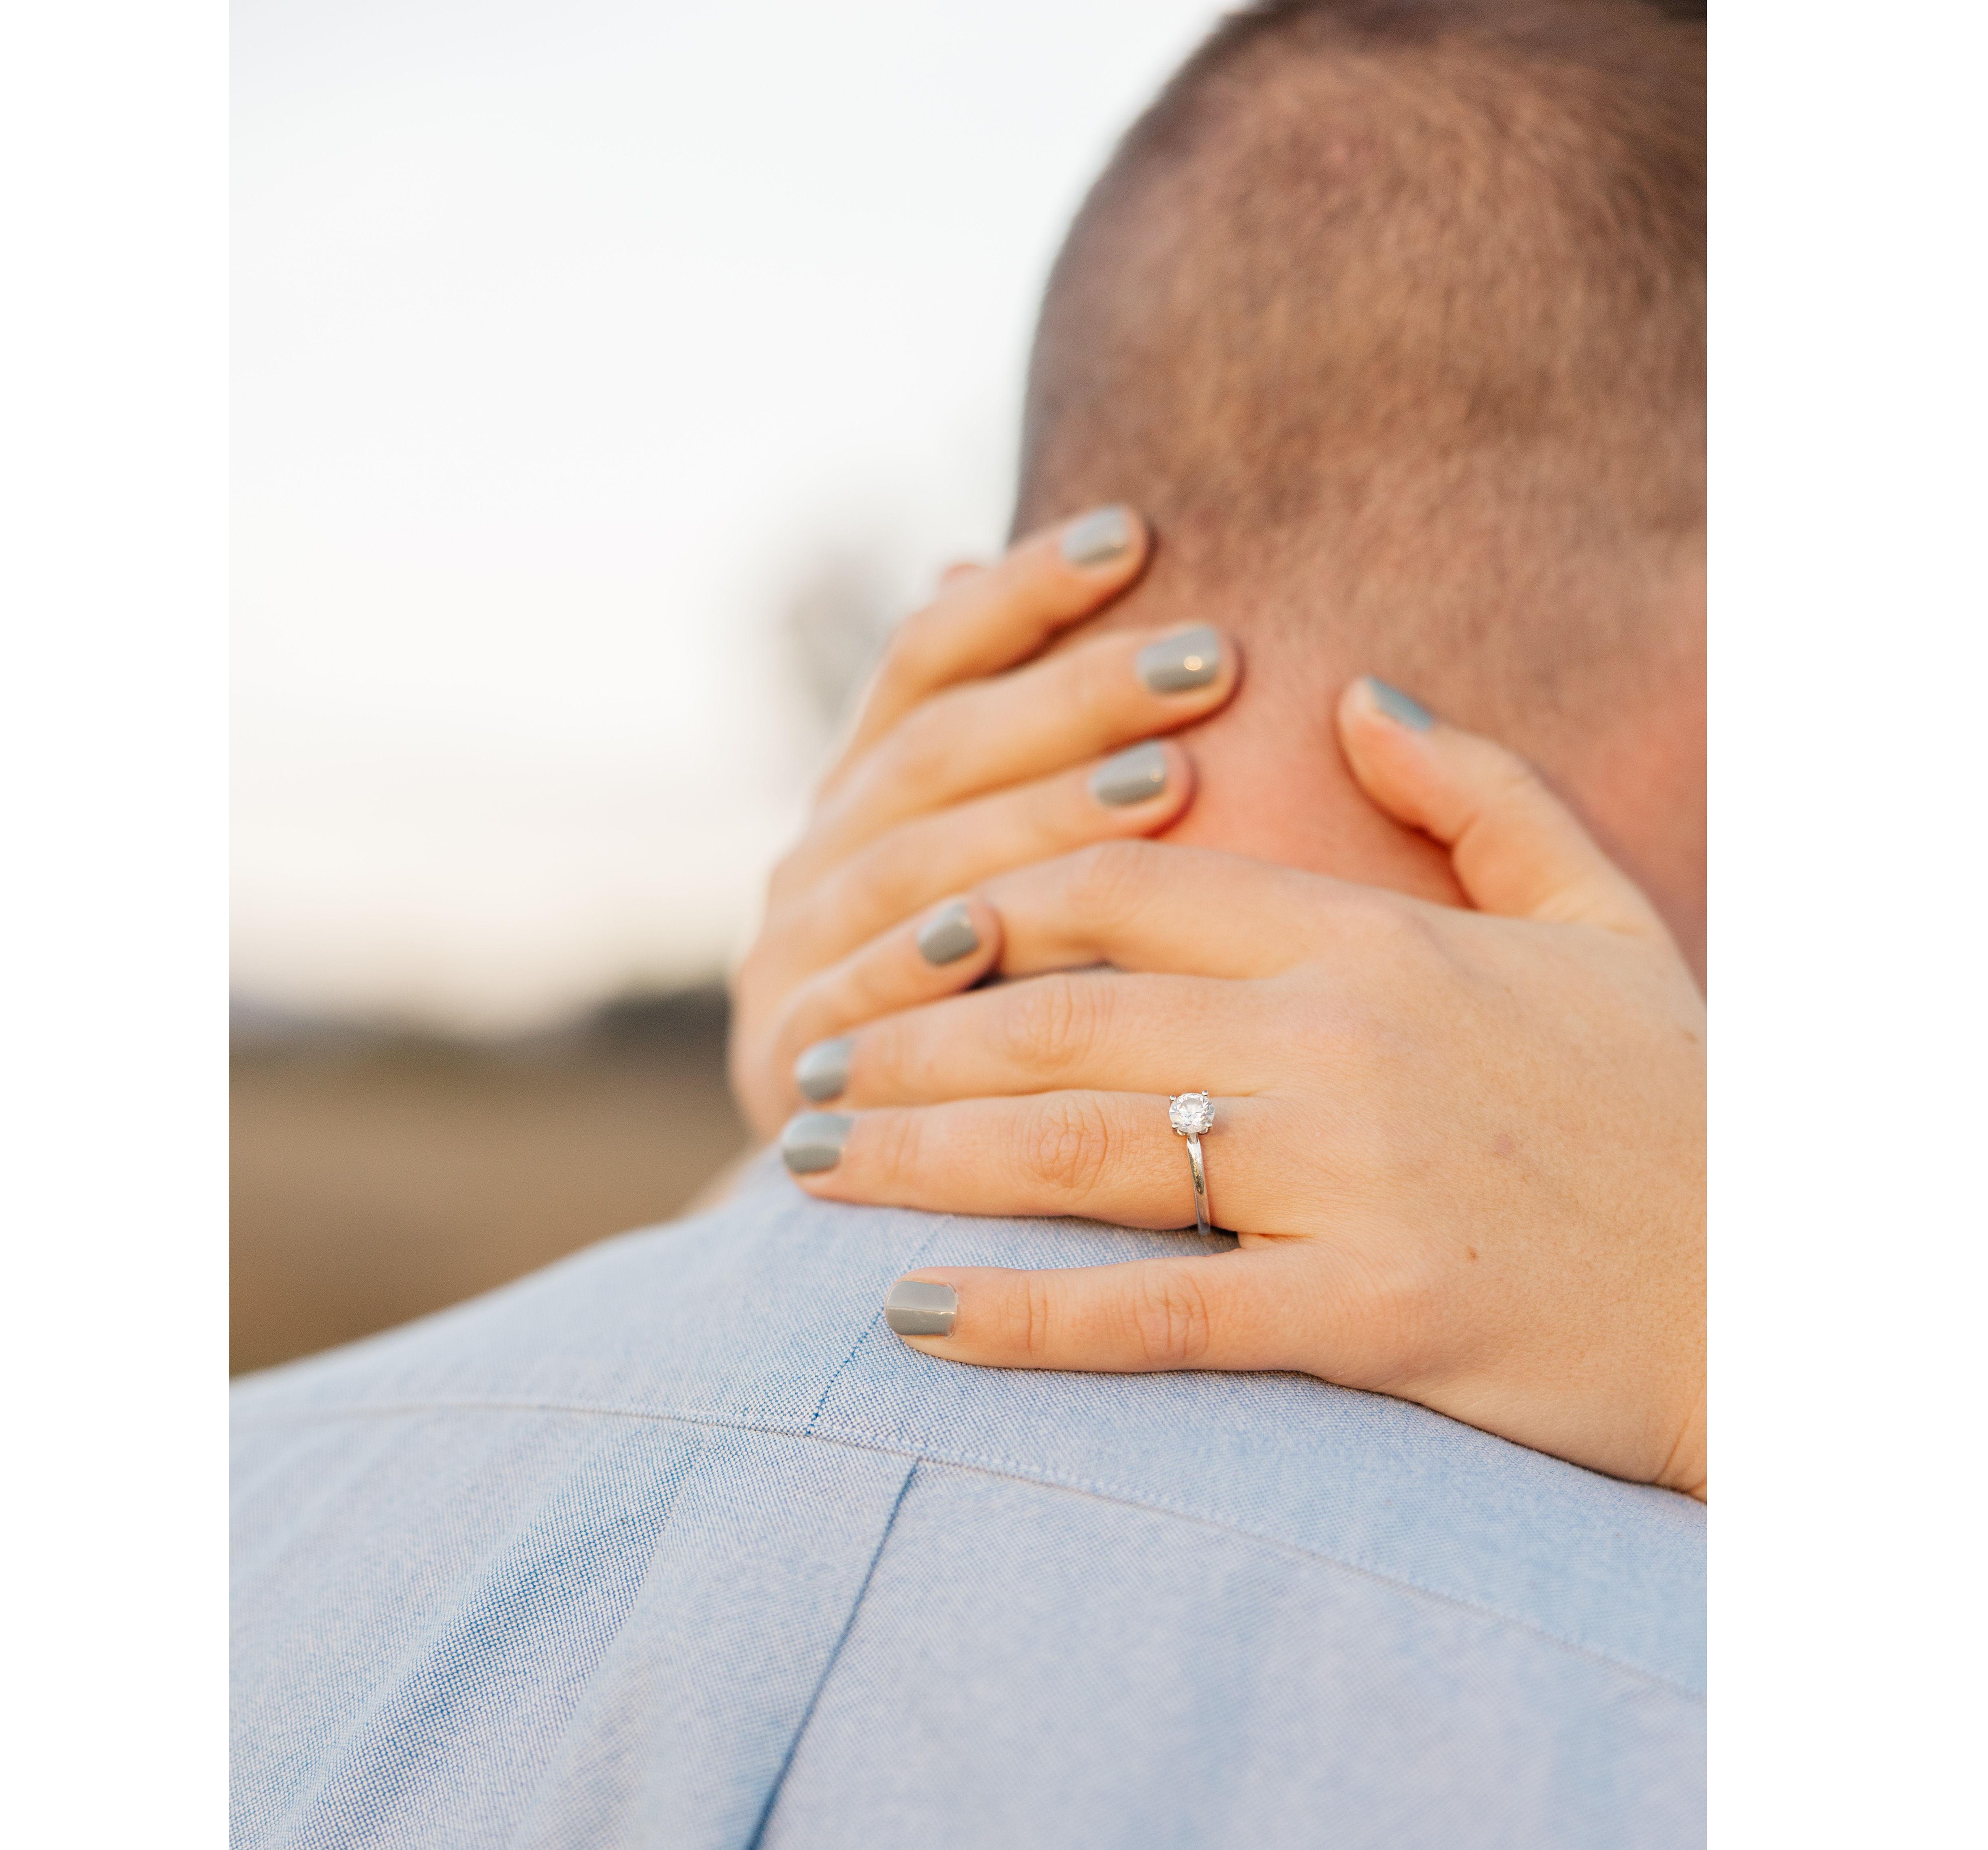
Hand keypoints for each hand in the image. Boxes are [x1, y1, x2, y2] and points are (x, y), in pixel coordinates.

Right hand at [729, 505, 1240, 1136]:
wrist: (874, 1180)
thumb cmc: (978, 1005)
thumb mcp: (985, 866)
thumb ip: (993, 745)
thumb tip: (953, 559)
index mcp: (860, 797)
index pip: (929, 661)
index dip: (1023, 593)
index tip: (1134, 531)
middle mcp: (812, 858)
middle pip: (939, 755)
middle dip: (1075, 700)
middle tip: (1212, 660)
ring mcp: (787, 955)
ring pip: (909, 869)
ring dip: (1032, 823)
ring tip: (1169, 783)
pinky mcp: (775, 1062)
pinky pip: (846, 1000)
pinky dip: (910, 967)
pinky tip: (988, 934)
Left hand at [777, 682, 1706, 1495]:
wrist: (1780, 1287)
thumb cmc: (1675, 1104)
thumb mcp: (1598, 913)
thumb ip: (1477, 789)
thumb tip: (1359, 690)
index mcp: (1375, 943)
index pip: (1129, 887)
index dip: (992, 905)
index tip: (904, 940)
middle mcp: (1342, 1043)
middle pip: (1062, 1020)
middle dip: (911, 1040)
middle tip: (808, 1068)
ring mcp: (1355, 1179)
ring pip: (1079, 1153)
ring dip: (919, 1156)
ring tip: (808, 1160)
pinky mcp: (1376, 1314)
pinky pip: (1158, 1314)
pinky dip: (1025, 1316)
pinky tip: (910, 1316)